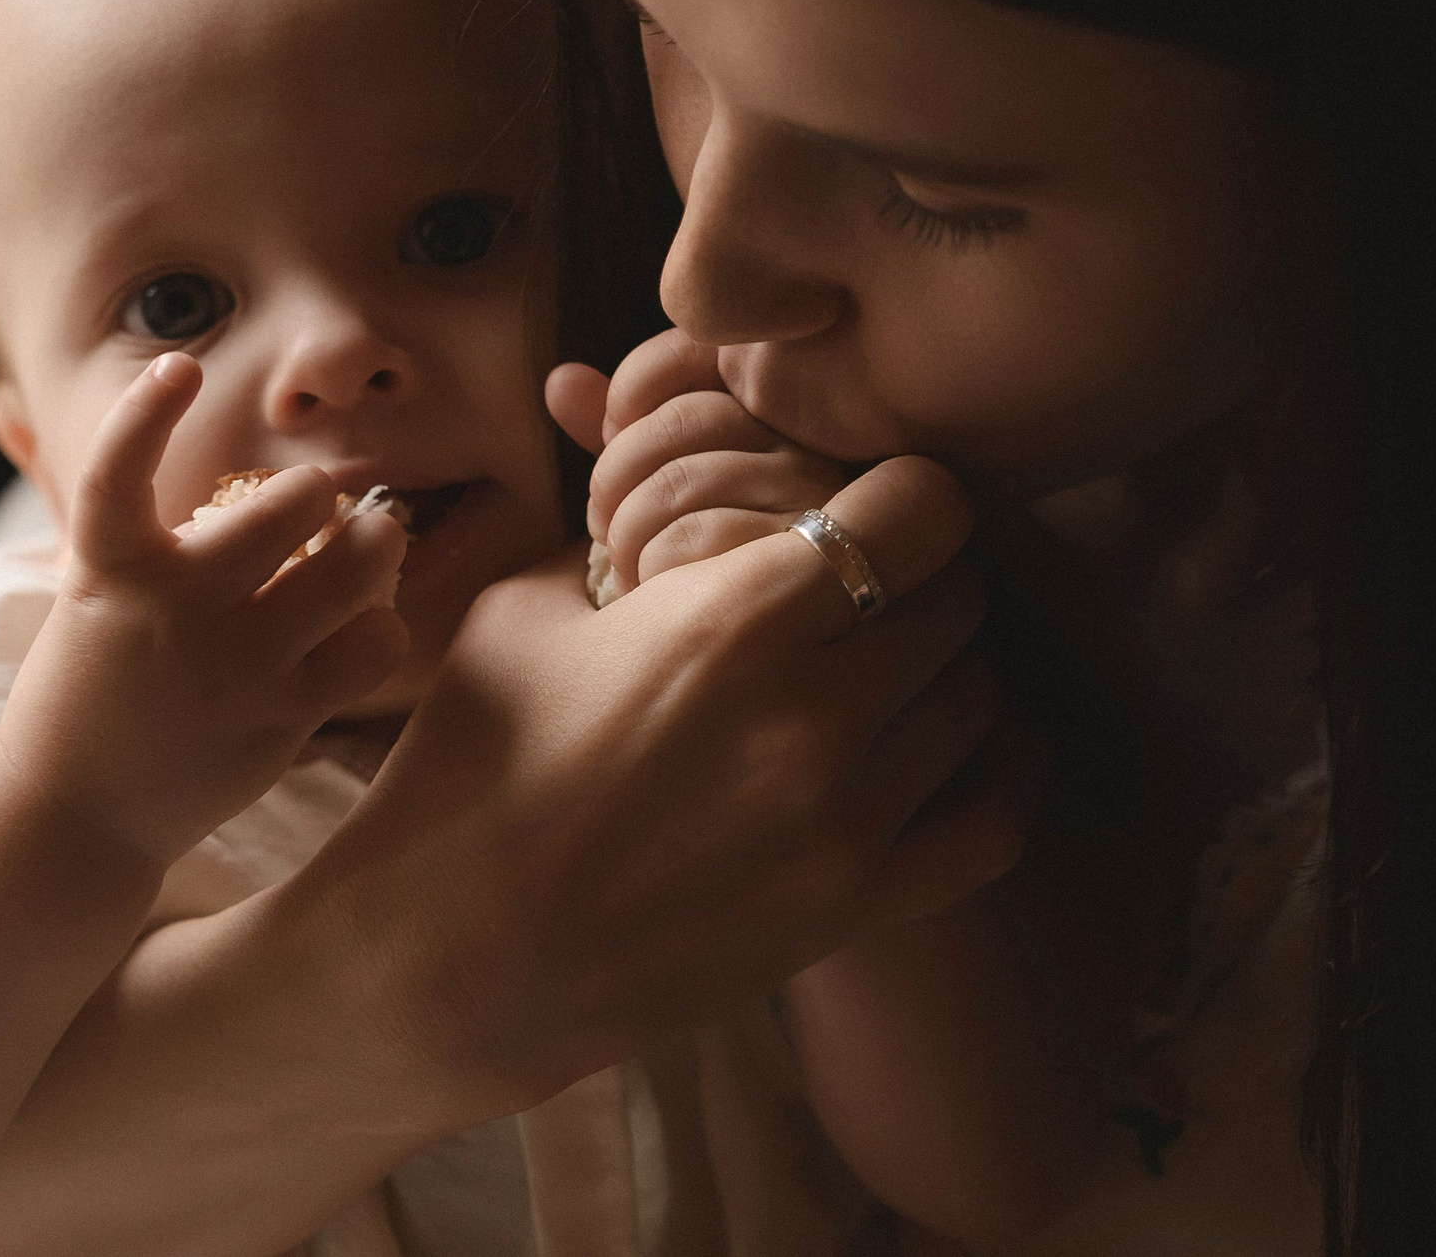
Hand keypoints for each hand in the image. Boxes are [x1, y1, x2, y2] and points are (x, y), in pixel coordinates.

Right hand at [0, 353, 408, 867]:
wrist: (79, 810)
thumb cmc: (93, 683)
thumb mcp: (91, 593)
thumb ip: (131, 531)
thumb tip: (116, 441)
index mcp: (111, 570)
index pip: (116, 472)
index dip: (144, 412)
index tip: (180, 367)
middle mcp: (173, 608)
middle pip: (288, 504)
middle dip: (314, 492)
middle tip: (317, 506)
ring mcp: (233, 664)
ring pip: (351, 565)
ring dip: (372, 542)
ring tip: (370, 543)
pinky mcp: (282, 716)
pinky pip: (372, 642)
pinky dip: (380, 625)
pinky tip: (362, 627)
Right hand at [282, 452, 1027, 1127]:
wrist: (441, 963)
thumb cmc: (465, 770)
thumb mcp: (526, 607)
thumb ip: (625, 530)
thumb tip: (677, 470)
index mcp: (732, 623)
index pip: (921, 509)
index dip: (900, 489)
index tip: (866, 494)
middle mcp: (814, 720)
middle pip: (959, 597)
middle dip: (917, 571)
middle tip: (862, 577)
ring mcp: (845, 827)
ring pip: (980, 696)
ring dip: (942, 663)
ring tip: (879, 659)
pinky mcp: (851, 911)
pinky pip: (994, 820)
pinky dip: (994, 766)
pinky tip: (951, 739)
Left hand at [548, 329, 851, 594]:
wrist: (733, 678)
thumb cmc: (686, 585)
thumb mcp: (650, 502)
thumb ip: (620, 439)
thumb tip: (561, 382)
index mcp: (771, 420)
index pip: (691, 356)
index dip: (628, 394)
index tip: (607, 441)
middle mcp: (808, 449)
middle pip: (683, 419)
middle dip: (616, 475)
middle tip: (604, 526)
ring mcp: (818, 502)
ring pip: (684, 481)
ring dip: (626, 534)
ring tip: (627, 570)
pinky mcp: (815, 566)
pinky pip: (699, 538)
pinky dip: (652, 570)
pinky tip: (654, 597)